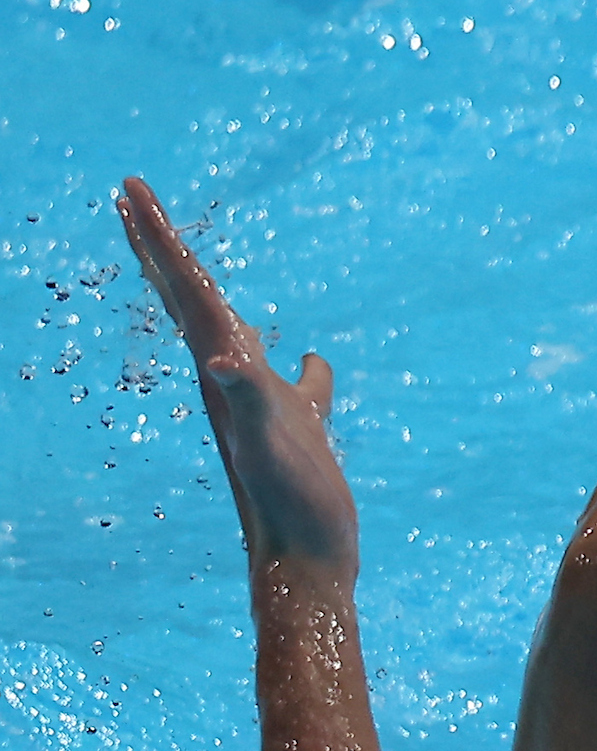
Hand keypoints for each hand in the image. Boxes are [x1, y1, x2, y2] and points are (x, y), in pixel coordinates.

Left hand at [115, 177, 358, 587]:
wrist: (305, 564)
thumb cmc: (291, 507)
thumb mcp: (270, 443)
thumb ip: (250, 395)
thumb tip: (224, 357)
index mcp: (224, 371)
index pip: (187, 289)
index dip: (160, 236)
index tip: (129, 186)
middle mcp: (231, 380)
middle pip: (189, 300)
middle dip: (161, 246)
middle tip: (131, 195)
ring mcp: (261, 405)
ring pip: (227, 331)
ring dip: (205, 291)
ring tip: (189, 261)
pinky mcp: (294, 430)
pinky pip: (293, 382)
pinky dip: (301, 363)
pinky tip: (312, 361)